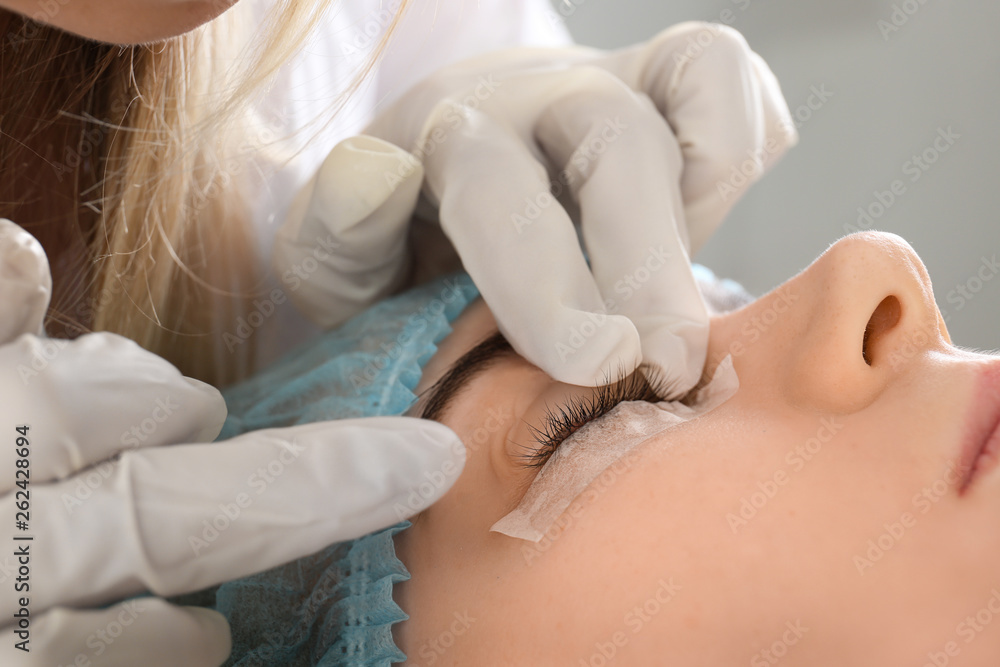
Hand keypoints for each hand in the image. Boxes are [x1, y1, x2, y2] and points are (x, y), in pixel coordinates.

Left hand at [0, 220, 464, 665]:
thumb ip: (110, 652)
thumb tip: (202, 636)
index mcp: (14, 660)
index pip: (174, 640)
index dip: (242, 606)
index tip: (342, 538)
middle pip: (182, 511)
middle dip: (307, 487)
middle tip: (383, 463)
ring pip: (95, 409)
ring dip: (158, 412)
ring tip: (173, 414)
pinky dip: (7, 287)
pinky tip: (22, 281)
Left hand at [273, 21, 795, 391]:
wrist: (442, 181)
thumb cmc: (398, 243)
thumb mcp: (338, 262)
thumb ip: (339, 236)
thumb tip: (377, 173)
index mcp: (446, 139)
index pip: (497, 192)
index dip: (549, 284)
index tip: (599, 366)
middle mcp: (536, 97)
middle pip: (616, 141)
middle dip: (649, 262)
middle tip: (668, 367)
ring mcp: (611, 80)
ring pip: (694, 76)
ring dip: (711, 193)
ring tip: (696, 301)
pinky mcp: (666, 82)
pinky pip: (731, 77)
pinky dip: (744, 139)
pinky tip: (703, 222)